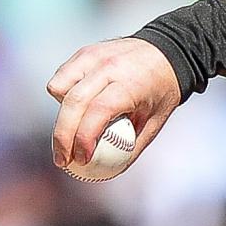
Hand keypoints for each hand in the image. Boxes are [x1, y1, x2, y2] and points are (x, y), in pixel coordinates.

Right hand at [45, 37, 182, 175]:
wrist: (165, 53)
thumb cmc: (160, 93)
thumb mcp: (155, 122)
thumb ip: (131, 146)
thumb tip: (107, 172)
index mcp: (130, 84)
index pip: (99, 111)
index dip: (84, 138)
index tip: (82, 160)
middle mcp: (108, 67)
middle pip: (73, 103)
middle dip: (62, 137)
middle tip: (63, 161)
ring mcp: (93, 57)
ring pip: (60, 87)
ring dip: (62, 114)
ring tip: (74, 130)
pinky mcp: (83, 53)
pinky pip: (61, 78)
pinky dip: (62, 96)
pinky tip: (76, 109)